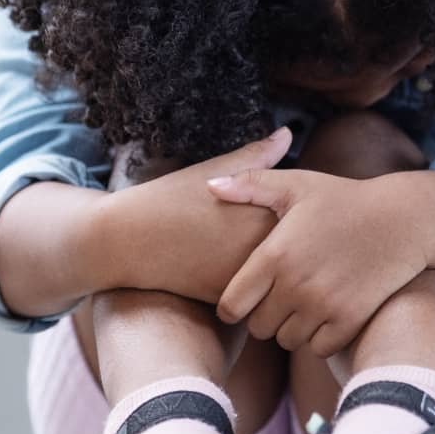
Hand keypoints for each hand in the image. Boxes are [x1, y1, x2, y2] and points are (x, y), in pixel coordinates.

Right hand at [116, 126, 292, 302]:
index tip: (296, 206)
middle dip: (300, 240)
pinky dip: (262, 288)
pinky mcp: (234, 301)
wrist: (128, 242)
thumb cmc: (172, 198)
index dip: (304, 210)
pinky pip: (262, 298)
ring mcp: (248, 277)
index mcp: (264, 211)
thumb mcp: (215, 170)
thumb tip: (289, 132)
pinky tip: (246, 273)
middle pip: (301, 247)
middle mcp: (262, 246)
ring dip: (284, 267)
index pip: (307, 214)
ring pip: (284, 276)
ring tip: (268, 254)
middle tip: (287, 233)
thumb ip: (257, 156)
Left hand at [207, 167, 429, 356]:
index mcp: (275, 254)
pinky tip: (327, 313)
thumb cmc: (343, 198)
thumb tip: (209, 186)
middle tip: (280, 297)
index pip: (232, 307)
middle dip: (264, 315)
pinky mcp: (349, 320)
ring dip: (291, 328)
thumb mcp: (296, 185)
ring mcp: (323, 305)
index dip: (234, 306)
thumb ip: (250, 185)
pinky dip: (319, 337)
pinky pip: (318, 348)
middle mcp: (295, 284)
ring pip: (287, 340)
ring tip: (304, 303)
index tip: (246, 297)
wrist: (402, 219)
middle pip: (258, 328)